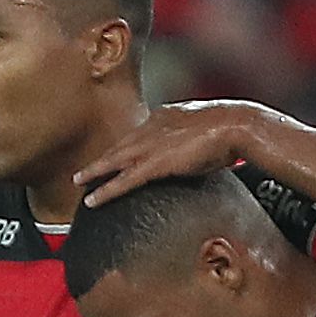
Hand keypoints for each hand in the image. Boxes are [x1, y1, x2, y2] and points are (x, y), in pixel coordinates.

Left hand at [75, 101, 265, 206]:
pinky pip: (124, 180)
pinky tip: (93, 199)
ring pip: (114, 161)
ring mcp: (152, 144)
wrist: (237, 126)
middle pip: (120, 145)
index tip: (113, 155)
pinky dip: (107, 190)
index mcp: (165, 116)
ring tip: (78, 182)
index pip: (137, 134)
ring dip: (94, 172)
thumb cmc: (231, 130)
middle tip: (83, 170)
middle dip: (101, 158)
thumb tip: (194, 152)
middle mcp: (153, 126)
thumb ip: (192, 140)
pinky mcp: (156, 163)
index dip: (123, 147)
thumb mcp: (205, 131)